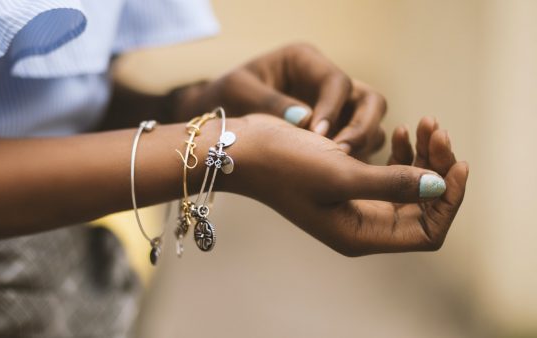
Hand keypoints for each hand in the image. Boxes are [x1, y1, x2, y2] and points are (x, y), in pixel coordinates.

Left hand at [173, 43, 386, 159]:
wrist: (217, 120)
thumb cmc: (224, 98)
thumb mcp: (238, 92)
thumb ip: (270, 103)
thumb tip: (307, 121)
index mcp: (305, 62)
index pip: (337, 82)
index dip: (333, 108)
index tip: (317, 135)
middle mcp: (326, 83)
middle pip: (370, 100)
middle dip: (362, 127)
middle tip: (340, 154)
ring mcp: (336, 109)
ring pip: (371, 125)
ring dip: (361, 146)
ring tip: (338, 168)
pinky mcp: (335, 133)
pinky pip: (358, 146)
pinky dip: (353, 160)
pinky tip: (335, 177)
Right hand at [226, 115, 467, 255]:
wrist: (245, 148)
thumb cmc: (284, 164)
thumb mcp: (339, 174)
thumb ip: (392, 184)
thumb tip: (438, 186)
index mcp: (361, 234)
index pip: (427, 231)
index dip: (448, 201)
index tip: (456, 163)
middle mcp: (362, 223)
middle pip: (422, 205)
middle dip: (437, 168)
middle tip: (437, 129)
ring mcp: (356, 202)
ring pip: (409, 185)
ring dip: (422, 155)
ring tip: (424, 123)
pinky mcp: (349, 180)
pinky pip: (390, 171)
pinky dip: (402, 151)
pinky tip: (400, 130)